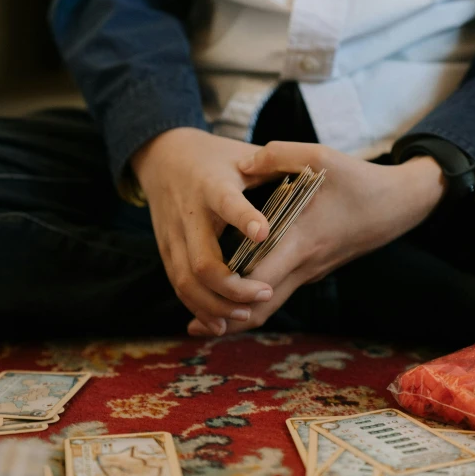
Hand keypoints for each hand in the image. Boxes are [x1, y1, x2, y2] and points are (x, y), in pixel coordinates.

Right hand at [132, 128, 273, 333]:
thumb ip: (274, 165)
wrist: (161, 155)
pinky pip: (179, 286)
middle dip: (233, 287)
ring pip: (187, 282)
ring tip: (245, 315)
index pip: (226, 203)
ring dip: (215, 306)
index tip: (264, 233)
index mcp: (211, 185)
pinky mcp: (165, 250)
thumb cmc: (213, 157)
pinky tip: (220, 323)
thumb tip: (313, 175)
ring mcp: (173, 236)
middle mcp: (188, 213)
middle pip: (203, 262)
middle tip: (264, 293)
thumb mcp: (241, 152)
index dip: (244, 219)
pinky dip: (198, 308)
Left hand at [188, 140, 446, 335]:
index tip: (200, 286)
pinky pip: (277, 296)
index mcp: (301, 240)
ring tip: (198, 323)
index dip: (230, 288)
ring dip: (237, 317)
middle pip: (260, 308)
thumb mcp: (322, 156)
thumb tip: (240, 165)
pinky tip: (228, 301)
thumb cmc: (358, 181)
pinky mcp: (310, 272)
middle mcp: (303, 265)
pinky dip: (252, 304)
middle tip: (190, 326)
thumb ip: (278, 155)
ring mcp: (308, 273)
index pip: (259, 277)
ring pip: (269, 308)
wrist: (398, 205)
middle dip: (225, 318)